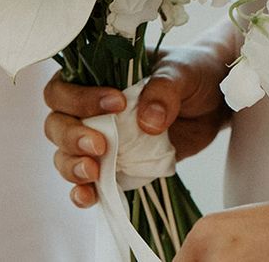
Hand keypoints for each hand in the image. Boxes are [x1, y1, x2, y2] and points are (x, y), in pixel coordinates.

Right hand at [43, 40, 233, 207]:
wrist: (212, 100)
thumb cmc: (189, 72)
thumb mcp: (181, 72)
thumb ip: (164, 90)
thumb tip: (148, 121)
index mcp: (94, 75)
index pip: (65, 87)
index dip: (80, 99)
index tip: (117, 103)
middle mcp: (87, 107)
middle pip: (56, 122)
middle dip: (71, 136)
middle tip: (99, 145)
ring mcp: (98, 138)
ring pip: (65, 153)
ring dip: (72, 165)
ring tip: (93, 173)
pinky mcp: (114, 166)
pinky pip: (88, 181)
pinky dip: (83, 191)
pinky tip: (90, 196)